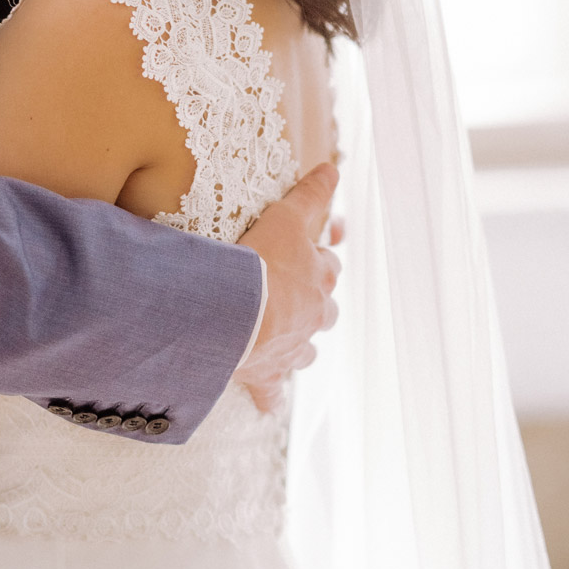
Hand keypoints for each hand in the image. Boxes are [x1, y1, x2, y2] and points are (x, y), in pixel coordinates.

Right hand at [235, 162, 340, 412]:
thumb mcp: (286, 217)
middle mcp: (313, 316)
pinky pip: (271, 392)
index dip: (320, 258)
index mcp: (317, 278)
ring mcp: (291, 348)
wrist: (235, 313)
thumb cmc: (260, 262)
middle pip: (326, 312)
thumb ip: (310, 194)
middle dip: (315, 306)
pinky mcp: (267, 376)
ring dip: (296, 345)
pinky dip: (268, 395)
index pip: (327, 265)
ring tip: (278, 339)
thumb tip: (333, 167)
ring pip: (305, 351)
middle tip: (293, 299)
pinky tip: (264, 401)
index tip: (315, 255)